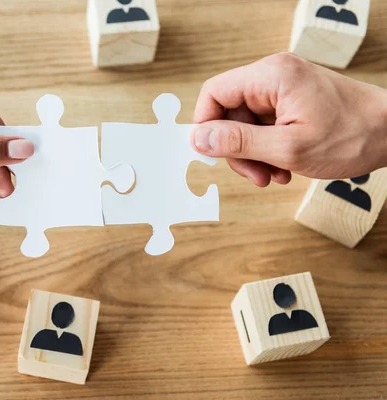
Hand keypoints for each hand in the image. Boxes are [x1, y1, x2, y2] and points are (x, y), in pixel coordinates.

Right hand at [191, 52, 386, 186]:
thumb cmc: (352, 135)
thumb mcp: (288, 148)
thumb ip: (238, 142)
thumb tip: (198, 139)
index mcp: (271, 76)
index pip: (214, 93)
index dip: (206, 126)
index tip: (212, 154)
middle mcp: (274, 76)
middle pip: (228, 112)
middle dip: (237, 149)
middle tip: (255, 175)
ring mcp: (283, 88)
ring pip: (245, 123)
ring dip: (253, 154)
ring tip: (274, 174)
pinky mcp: (291, 101)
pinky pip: (262, 126)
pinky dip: (267, 150)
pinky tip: (284, 166)